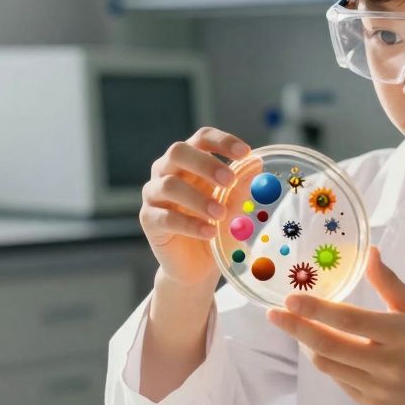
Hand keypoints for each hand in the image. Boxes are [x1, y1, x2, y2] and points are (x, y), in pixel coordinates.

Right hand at [139, 127, 254, 291]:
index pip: (202, 138)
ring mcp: (154, 194)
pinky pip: (165, 217)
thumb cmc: (215, 228)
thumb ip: (240, 188)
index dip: (222, 141)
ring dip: (198, 198)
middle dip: (205, 164)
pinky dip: (190, 224)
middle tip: (229, 180)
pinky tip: (210, 233)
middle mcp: (167, 170)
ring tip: (221, 215)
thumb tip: (256, 164)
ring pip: (169, 185)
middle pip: (178, 152)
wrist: (198, 266)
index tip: (245, 153)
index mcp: (190, 161)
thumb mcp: (233, 207)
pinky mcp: (148, 219)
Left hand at [267, 245, 404, 404]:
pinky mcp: (368, 402)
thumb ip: (389, 282)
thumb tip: (370, 252)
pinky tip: (321, 345)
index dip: (316, 310)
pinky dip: (324, 360)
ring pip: (327, 365)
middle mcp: (386, 364)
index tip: (290, 299)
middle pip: (329, 346)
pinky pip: (336, 379)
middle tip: (273, 314)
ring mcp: (376, 387)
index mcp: (399, 334)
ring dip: (306, 344)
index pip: (349, 321)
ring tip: (297, 326)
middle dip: (296, 329)